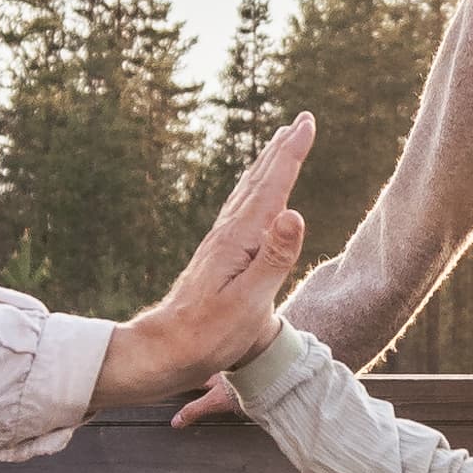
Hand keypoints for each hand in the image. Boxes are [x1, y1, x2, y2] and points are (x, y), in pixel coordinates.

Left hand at [92, 114, 314, 417]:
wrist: (166, 351)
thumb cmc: (210, 335)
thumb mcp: (250, 301)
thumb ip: (275, 257)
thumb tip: (294, 211)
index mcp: (240, 240)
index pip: (272, 188)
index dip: (291, 154)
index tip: (307, 122)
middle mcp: (228, 235)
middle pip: (258, 182)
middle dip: (281, 150)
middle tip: (300, 121)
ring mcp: (220, 245)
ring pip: (247, 194)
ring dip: (266, 166)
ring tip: (278, 145)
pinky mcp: (216, 259)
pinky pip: (240, 212)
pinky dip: (253, 193)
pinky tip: (252, 198)